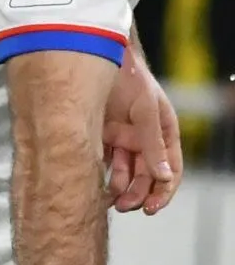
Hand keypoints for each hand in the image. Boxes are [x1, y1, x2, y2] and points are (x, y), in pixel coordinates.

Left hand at [100, 57, 179, 215]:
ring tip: (111, 201)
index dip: (163, 191)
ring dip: (120, 189)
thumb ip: (153, 143)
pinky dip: (100, 176)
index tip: (152, 208)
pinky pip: (102, 162)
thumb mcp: (145, 109)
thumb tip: (164, 176)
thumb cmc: (127, 76)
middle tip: (126, 207)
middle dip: (139, 194)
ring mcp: (120, 138)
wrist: (93, 56)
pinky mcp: (98, 136)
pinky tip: (94, 189)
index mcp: (163, 133)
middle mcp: (143, 139)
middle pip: (145, 176)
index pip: (170, 170)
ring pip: (124, 173)